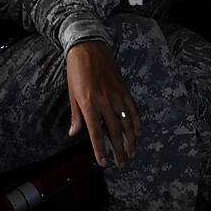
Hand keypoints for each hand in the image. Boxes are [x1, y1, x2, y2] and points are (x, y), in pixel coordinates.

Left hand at [65, 40, 141, 167]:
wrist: (88, 46)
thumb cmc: (76, 70)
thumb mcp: (72, 93)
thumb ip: (76, 115)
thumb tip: (74, 133)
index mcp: (88, 103)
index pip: (96, 133)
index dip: (100, 150)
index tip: (104, 163)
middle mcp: (104, 101)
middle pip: (113, 132)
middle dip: (118, 150)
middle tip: (121, 164)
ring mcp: (116, 94)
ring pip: (126, 122)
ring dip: (130, 140)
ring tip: (132, 152)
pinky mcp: (123, 88)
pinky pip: (132, 108)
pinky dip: (136, 121)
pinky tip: (138, 131)